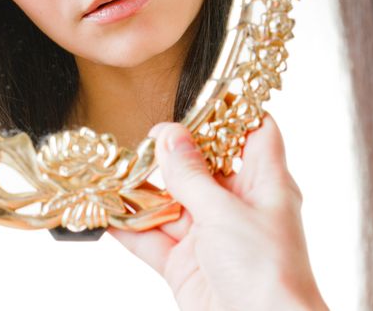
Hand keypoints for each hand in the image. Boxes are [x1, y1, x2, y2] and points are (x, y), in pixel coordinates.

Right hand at [109, 113, 327, 310]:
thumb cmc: (268, 273)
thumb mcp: (225, 212)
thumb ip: (191, 175)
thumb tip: (169, 135)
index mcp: (265, 184)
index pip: (254, 133)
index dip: (229, 113)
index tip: (195, 97)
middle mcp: (240, 207)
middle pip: (203, 167)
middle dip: (170, 153)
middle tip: (139, 138)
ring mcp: (213, 238)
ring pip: (172, 204)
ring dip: (142, 191)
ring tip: (110, 171)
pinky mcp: (189, 268)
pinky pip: (154, 241)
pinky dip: (129, 229)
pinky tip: (104, 214)